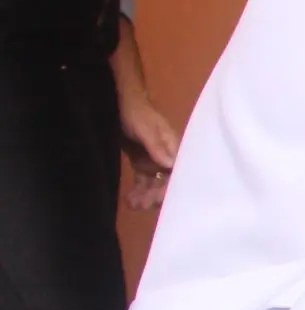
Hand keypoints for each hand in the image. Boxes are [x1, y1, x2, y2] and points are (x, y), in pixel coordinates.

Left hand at [116, 77, 177, 208]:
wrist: (119, 104)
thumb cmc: (136, 113)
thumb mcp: (146, 128)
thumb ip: (157, 146)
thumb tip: (171, 164)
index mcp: (174, 148)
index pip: (179, 172)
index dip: (172, 187)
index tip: (160, 199)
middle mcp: (167, 157)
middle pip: (168, 181)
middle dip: (156, 195)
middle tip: (142, 205)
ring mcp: (155, 162)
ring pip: (155, 184)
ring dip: (146, 196)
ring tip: (134, 205)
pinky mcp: (143, 164)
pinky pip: (143, 181)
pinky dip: (138, 191)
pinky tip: (130, 200)